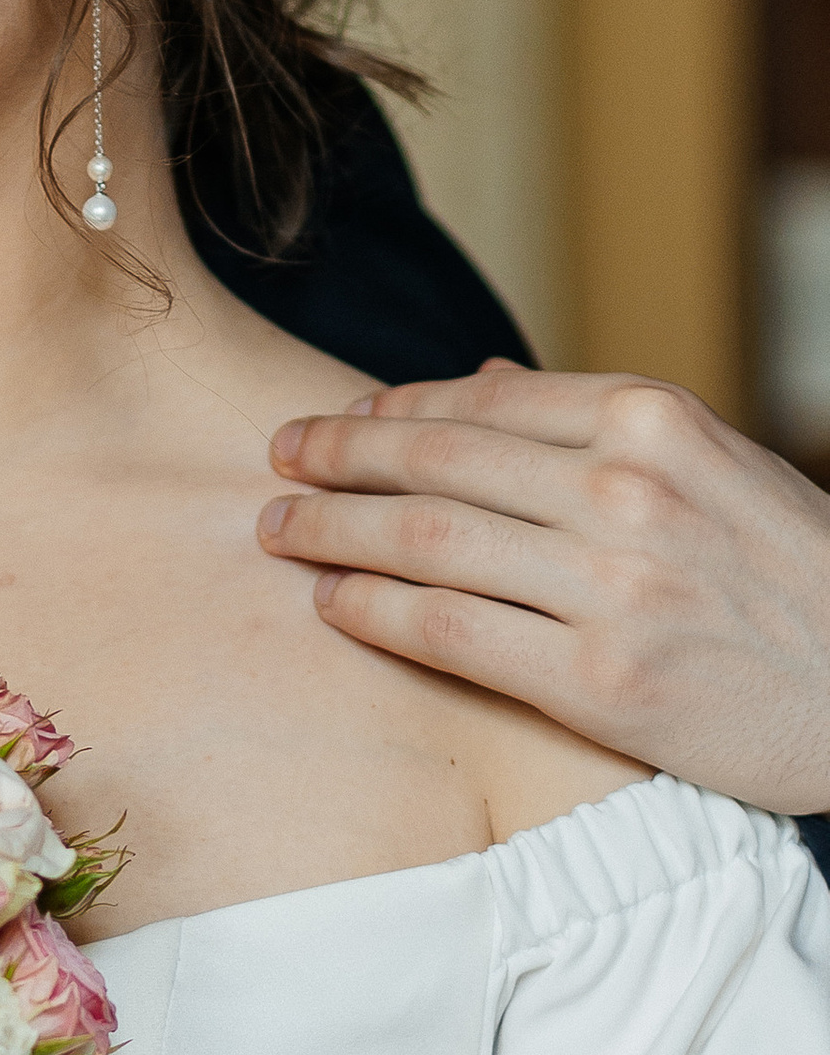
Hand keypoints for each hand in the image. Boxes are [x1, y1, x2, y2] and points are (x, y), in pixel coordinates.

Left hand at [259, 361, 829, 810]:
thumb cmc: (794, 579)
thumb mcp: (718, 465)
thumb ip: (598, 423)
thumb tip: (477, 373)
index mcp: (656, 421)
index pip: (482, 399)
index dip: (392, 406)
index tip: (339, 417)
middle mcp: (627, 491)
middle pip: (435, 459)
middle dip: (336, 453)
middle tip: (276, 458)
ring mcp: (611, 586)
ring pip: (423, 539)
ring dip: (330, 529)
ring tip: (276, 528)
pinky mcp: (597, 681)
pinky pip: (444, 630)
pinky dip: (369, 610)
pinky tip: (329, 600)